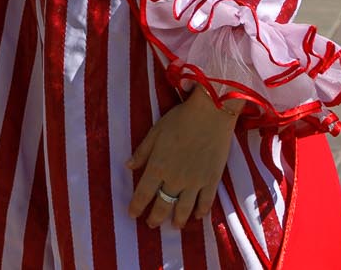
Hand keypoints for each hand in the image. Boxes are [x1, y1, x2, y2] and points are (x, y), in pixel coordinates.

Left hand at [124, 87, 239, 228]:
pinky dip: (201, 212)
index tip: (132, 214)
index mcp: (158, 166)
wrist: (211, 114)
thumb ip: (142, 152)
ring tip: (174, 225)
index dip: (137, 206)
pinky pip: (205, 202)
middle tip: (151, 224)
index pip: (143, 193)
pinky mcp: (212, 180)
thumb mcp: (155, 132)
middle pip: (163, 205)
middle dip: (155, 218)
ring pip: (184, 209)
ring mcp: (195, 182)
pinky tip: (197, 216)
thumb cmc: (180, 119)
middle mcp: (175, 179)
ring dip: (178, 220)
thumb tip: (128, 166)